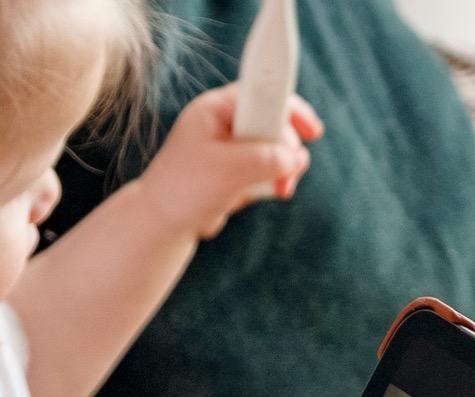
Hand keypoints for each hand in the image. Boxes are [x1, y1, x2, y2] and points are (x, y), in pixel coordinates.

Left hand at [137, 83, 322, 239]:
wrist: (162, 224)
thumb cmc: (185, 190)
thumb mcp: (229, 171)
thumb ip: (266, 159)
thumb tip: (296, 158)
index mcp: (216, 109)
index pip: (262, 94)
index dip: (291, 108)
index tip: (312, 131)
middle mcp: (224, 121)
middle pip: (274, 124)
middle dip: (286, 151)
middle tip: (289, 175)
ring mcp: (231, 145)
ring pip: (273, 149)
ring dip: (280, 171)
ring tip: (278, 191)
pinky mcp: (235, 168)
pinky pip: (265, 169)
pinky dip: (267, 183)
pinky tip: (254, 196)